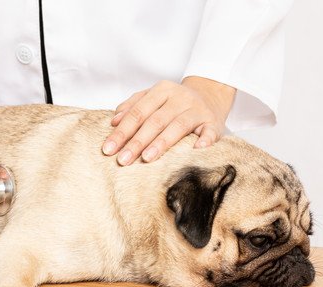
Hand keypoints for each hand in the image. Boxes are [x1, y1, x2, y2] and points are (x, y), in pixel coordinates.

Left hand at [103, 76, 235, 165]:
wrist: (210, 94)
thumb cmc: (174, 102)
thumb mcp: (153, 98)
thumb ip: (133, 106)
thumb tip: (114, 120)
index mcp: (162, 90)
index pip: (138, 112)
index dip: (122, 131)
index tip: (108, 149)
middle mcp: (180, 98)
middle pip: (155, 121)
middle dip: (137, 142)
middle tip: (122, 160)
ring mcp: (197, 109)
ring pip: (178, 126)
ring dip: (162, 142)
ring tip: (147, 158)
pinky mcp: (213, 122)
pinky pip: (209, 131)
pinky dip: (205, 140)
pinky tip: (196, 150)